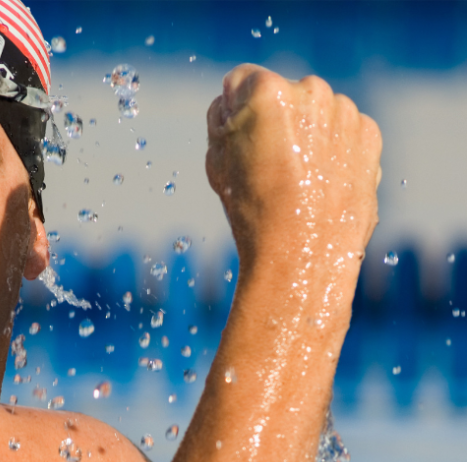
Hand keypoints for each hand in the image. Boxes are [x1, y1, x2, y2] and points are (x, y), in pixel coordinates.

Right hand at [206, 65, 381, 270]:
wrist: (302, 254)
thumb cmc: (252, 211)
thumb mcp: (216, 163)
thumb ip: (222, 119)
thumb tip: (234, 103)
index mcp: (267, 93)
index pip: (238, 81)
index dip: (232, 113)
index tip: (237, 144)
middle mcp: (310, 91)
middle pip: (282, 94)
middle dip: (275, 122)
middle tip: (268, 167)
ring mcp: (345, 111)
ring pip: (315, 113)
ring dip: (305, 135)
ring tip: (296, 180)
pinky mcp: (369, 133)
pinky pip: (342, 131)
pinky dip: (332, 150)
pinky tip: (320, 183)